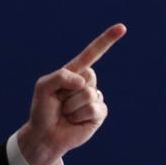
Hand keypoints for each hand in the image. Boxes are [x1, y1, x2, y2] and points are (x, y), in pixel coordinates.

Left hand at [17, 24, 125, 164]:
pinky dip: (79, 116)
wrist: (45, 136)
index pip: (93, 53)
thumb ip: (60, 76)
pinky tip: (74, 121)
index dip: (107, 40)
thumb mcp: (43, 86)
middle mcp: (88, 83)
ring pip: (88, 94)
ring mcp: (95, 98)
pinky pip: (93, 108)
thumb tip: (84, 83)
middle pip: (89, 75)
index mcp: (75, 72)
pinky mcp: (100, 113)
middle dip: (69, 90)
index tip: (122, 28)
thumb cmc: (43, 110)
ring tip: (66, 114)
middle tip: (60, 102)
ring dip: (71, 106)